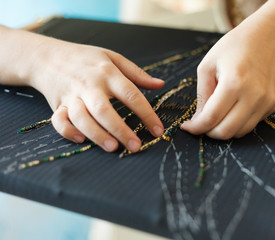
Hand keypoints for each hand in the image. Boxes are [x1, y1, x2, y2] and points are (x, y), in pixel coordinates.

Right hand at [30, 37, 163, 151]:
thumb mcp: (113, 58)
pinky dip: (68, 131)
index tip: (158, 130)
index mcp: (107, 73)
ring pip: (81, 118)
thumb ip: (137, 73)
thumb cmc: (86, 59)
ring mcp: (71, 96)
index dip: (146, 114)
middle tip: (136, 146)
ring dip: (97, 134)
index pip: (131, 94)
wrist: (48, 56)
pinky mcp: (57, 105)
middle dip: (120, 130)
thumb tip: (160, 84)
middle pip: (104, 110)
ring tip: (113, 148)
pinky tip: (82, 140)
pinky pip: (59, 121)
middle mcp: (89, 85)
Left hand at [181, 23, 274, 138]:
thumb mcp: (207, 66)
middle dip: (208, 132)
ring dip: (223, 129)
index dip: (196, 127)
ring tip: (217, 113)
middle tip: (201, 123)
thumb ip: (202, 95)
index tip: (187, 127)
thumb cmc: (233, 48)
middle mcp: (253, 95)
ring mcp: (265, 102)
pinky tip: (233, 107)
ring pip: (239, 133)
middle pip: (226, 131)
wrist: (265, 39)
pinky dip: (237, 123)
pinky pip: (250, 125)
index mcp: (234, 82)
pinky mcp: (271, 105)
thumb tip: (199, 120)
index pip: (212, 117)